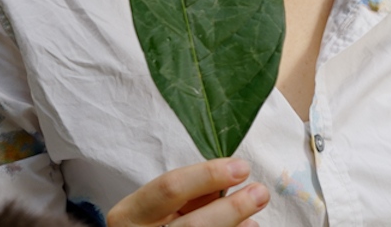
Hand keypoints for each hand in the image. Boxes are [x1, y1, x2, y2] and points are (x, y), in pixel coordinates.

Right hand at [107, 157, 269, 226]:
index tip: (241, 168)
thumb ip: (188, 193)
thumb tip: (228, 180)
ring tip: (256, 213)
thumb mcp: (158, 205)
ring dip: (235, 225)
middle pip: (193, 225)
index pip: (170, 188)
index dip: (207, 176)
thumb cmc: (151, 222)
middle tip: (260, 193)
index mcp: (130, 213)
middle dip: (231, 208)